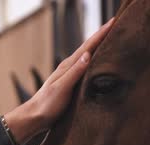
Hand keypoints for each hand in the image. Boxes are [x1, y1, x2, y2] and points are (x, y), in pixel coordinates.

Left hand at [4, 17, 114, 144]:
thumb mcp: (62, 88)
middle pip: (88, 48)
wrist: (34, 117)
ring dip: (98, 46)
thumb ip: (74, 72)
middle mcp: (68, 68)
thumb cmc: (47, 105)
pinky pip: (85, 67)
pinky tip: (96, 61)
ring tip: (109, 38)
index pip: (87, 47)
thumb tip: (87, 54)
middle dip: (101, 35)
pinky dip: (93, 60)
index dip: (100, 34)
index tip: (113, 21)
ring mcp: (69, 75)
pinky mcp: (70, 84)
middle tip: (115, 24)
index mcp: (68, 66)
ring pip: (86, 56)